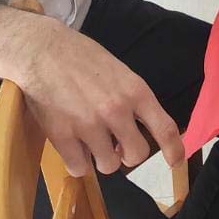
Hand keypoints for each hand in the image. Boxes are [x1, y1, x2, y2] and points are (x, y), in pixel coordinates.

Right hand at [0, 5, 181, 177]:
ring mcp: (89, 124)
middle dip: (127, 155)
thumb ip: (132, 101)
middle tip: (116, 146)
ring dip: (101, 159)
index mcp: (136, 92)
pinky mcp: (62, 135)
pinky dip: (78, 162)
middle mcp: (116, 110)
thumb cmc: (82, 58)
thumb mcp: (120, 73)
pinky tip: (73, 146)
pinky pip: (79, 168)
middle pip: (136, 154)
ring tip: (90, 142)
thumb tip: (138, 130)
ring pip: (108, 166)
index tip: (176, 162)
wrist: (42, 50)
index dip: (174, 149)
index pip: (164, 128)